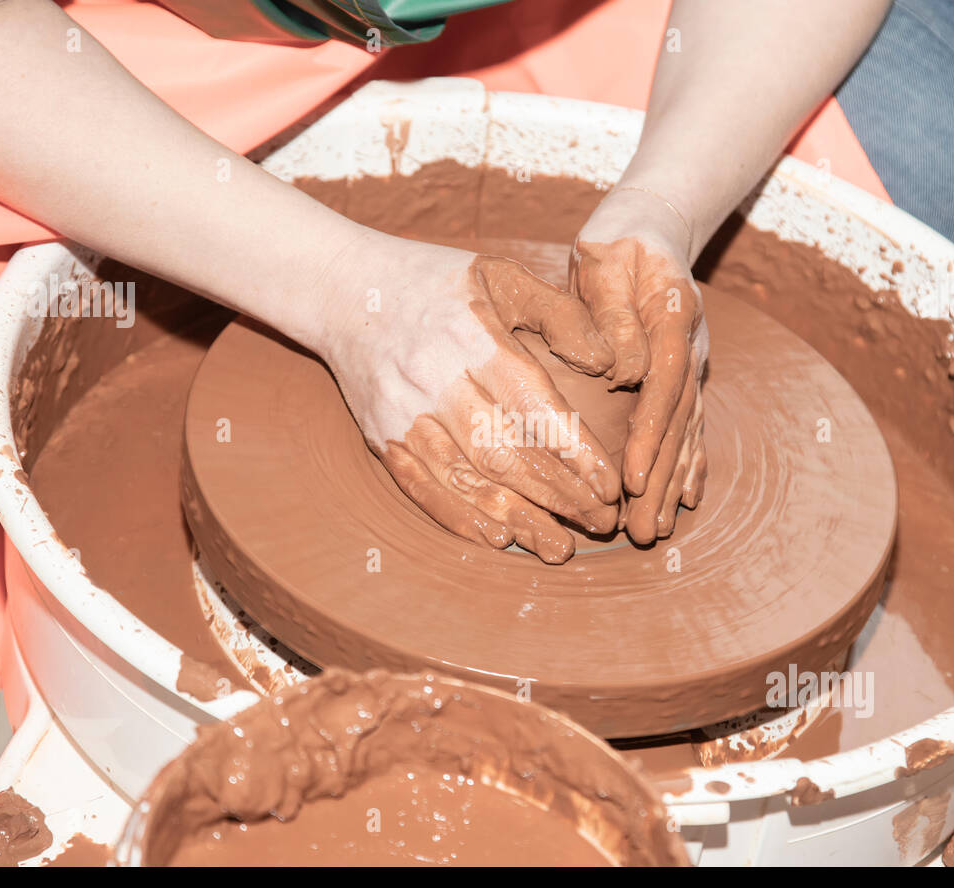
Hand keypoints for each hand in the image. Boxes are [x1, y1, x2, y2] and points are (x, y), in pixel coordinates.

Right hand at [311, 234, 621, 562]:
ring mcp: (402, 413)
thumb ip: (561, 314)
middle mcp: (433, 377)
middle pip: (504, 451)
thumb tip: (610, 364)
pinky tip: (498, 538)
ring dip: (517, 518)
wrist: (343, 290)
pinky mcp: (381, 437)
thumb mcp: (503, 274)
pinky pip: (423, 488)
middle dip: (558, 494)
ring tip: (559, 546)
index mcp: (470, 335)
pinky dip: (461, 517)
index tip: (609, 485)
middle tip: (602, 522)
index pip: (532, 405)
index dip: (574, 451)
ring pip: (466, 478)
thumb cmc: (438, 282)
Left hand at [571, 188, 708, 544]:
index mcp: (671, 317)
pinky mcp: (684, 372)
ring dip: (672, 483)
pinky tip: (686, 498)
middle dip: (661, 479)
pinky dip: (689, 462)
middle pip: (679, 422)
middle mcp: (690, 346)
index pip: (663, 386)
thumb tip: (621, 370)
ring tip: (658, 530)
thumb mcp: (605, 259)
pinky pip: (691, 424)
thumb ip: (610, 311)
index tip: (631, 478)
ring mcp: (693, 361)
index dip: (649, 435)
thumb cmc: (616, 240)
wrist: (651, 224)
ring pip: (687, 430)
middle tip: (644, 529)